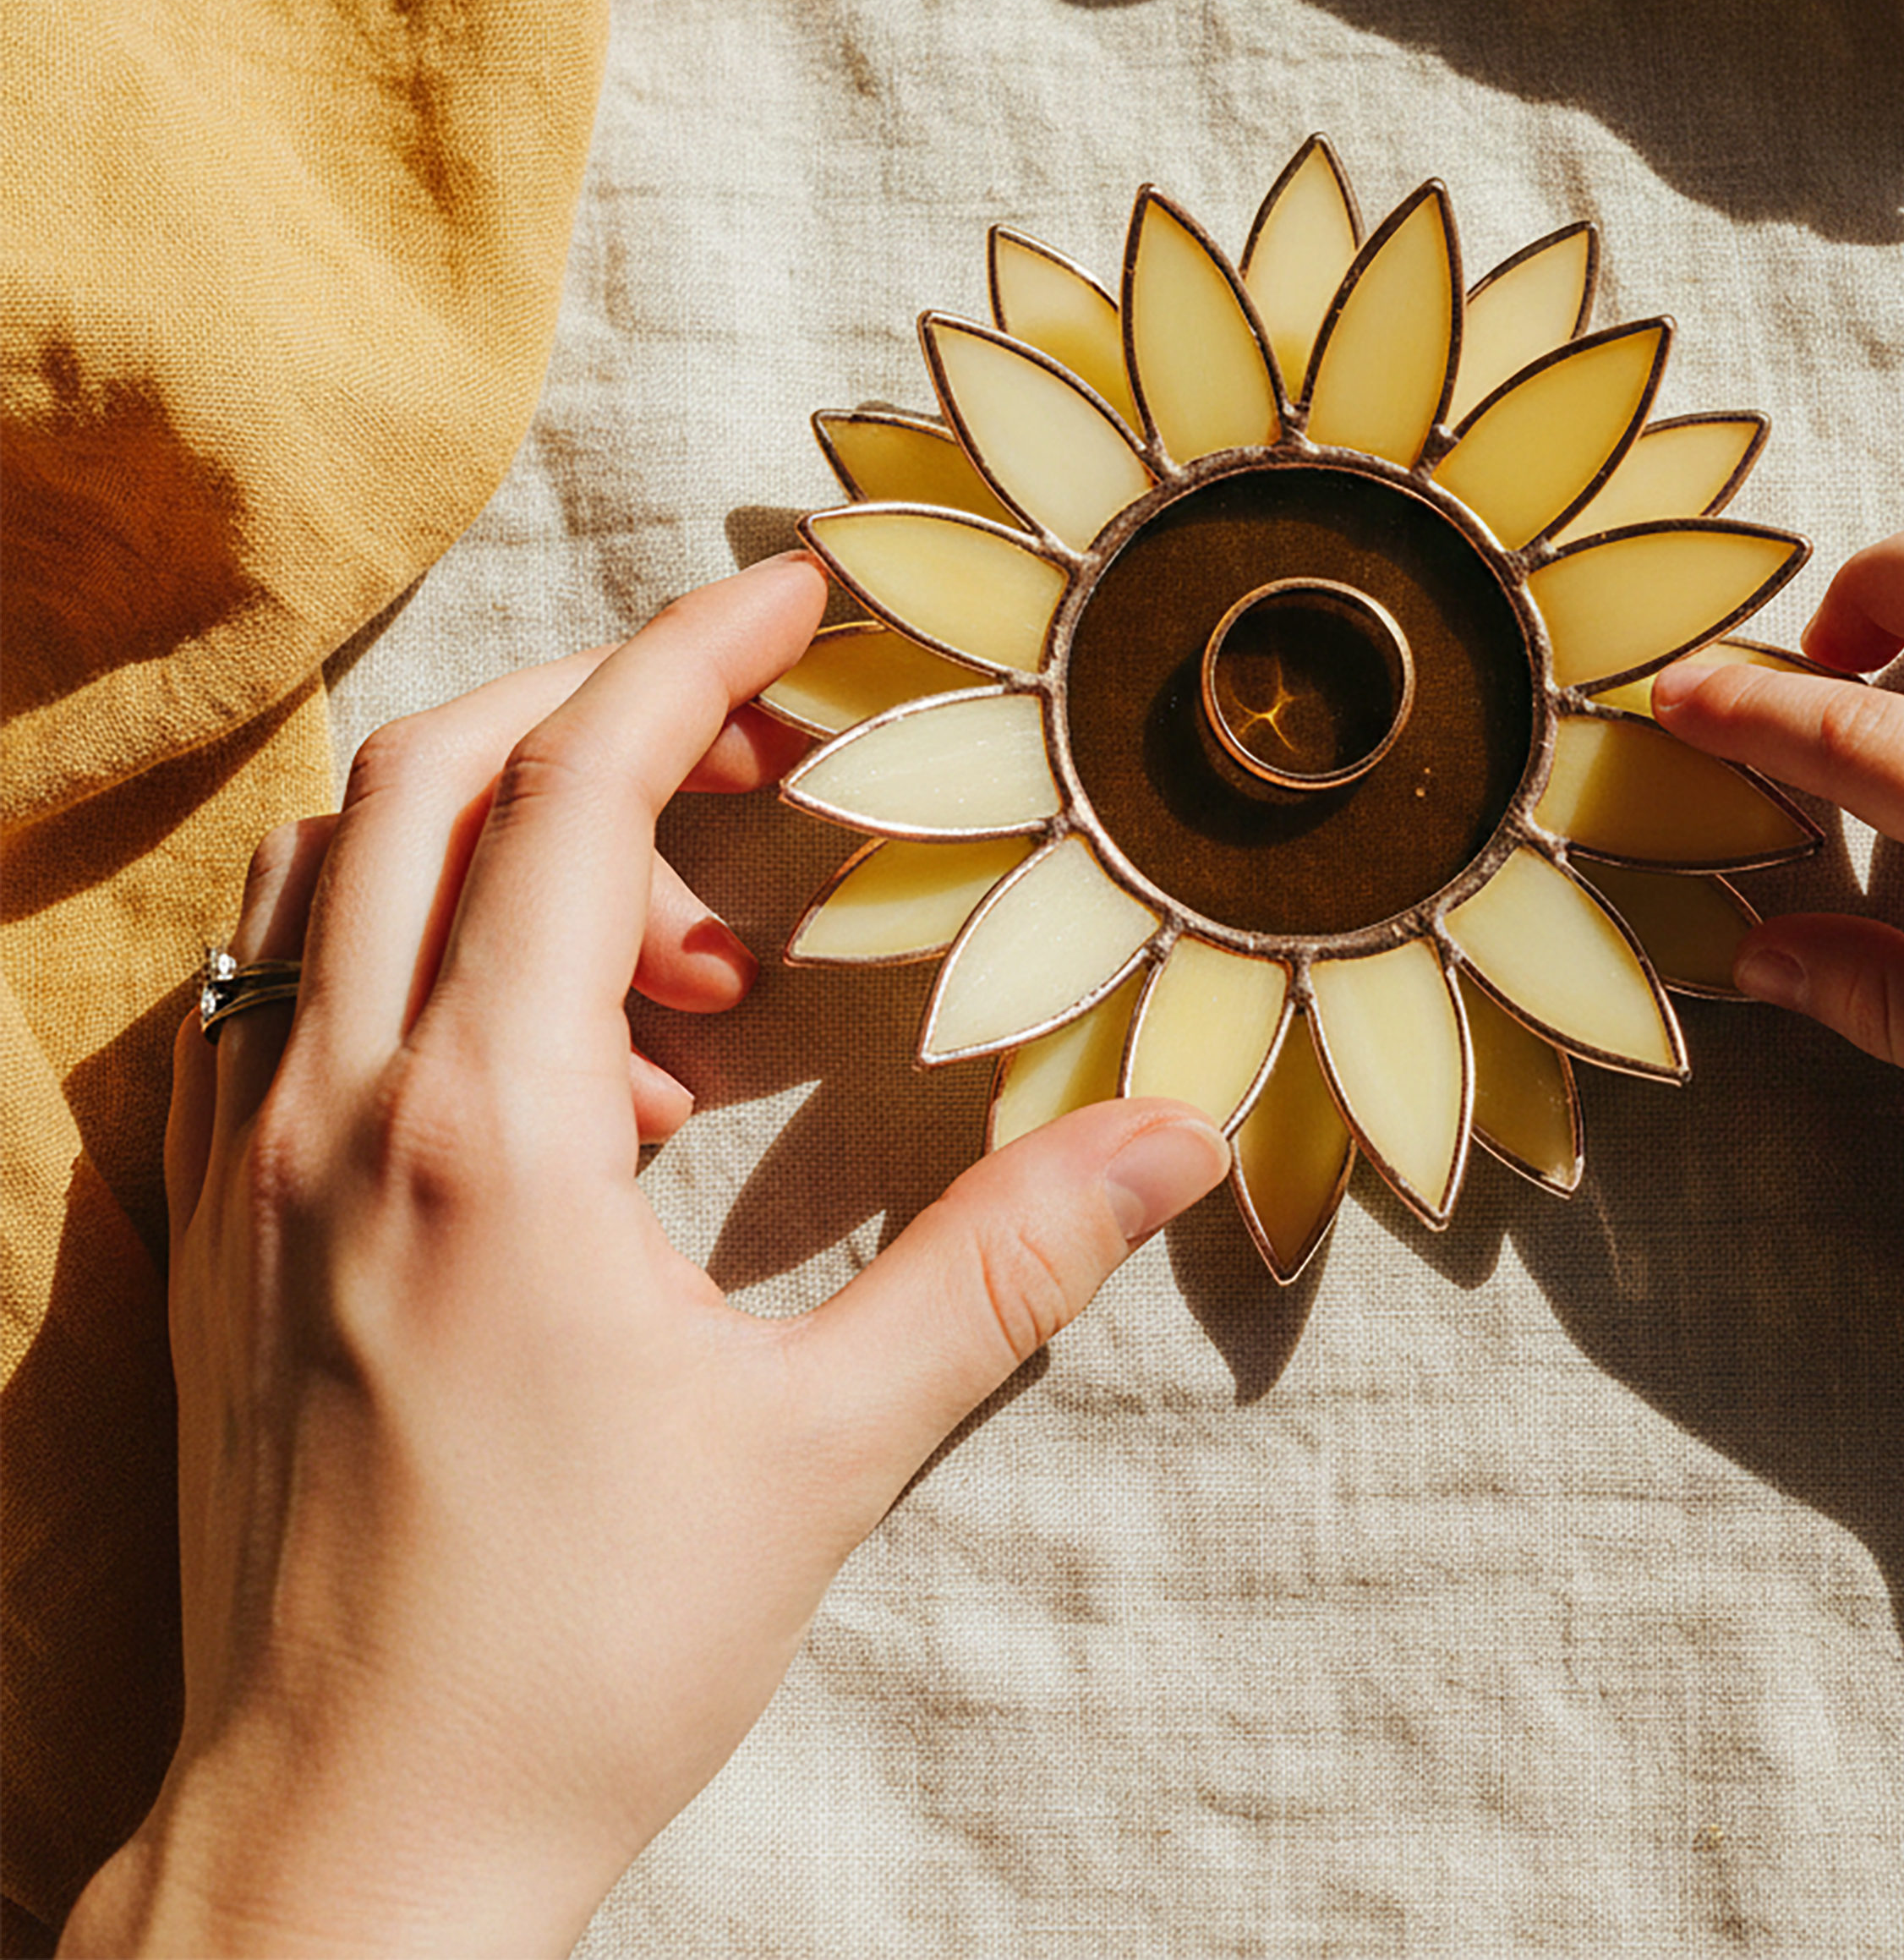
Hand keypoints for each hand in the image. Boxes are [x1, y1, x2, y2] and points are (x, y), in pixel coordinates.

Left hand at [65, 557, 1228, 1958]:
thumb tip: (1170, 1135)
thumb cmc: (574, 1658)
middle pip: (433, 778)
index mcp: (484, 1129)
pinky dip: (413, 946)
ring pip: (334, 875)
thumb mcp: (824, 1447)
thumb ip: (1002, 1265)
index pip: (572, 788)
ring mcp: (243, 1169)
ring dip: (505, 833)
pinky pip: (280, 998)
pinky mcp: (207, 1237)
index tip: (794, 597)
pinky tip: (550, 1070)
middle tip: (767, 768)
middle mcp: (332, 1110)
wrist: (339, 1858)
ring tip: (679, 959)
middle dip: (606, 714)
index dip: (692, 658)